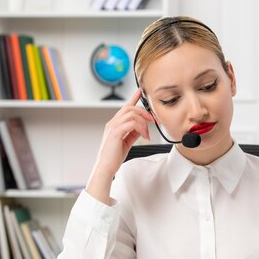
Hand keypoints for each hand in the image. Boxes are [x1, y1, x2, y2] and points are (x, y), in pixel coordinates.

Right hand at [86, 89, 153, 203]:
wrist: (106, 167)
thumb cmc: (114, 156)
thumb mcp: (127, 141)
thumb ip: (134, 132)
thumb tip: (143, 126)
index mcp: (114, 124)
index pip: (125, 107)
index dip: (133, 98)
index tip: (140, 91)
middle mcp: (112, 123)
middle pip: (130, 108)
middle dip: (144, 112)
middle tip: (153, 120)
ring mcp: (112, 127)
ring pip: (131, 114)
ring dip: (144, 122)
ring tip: (148, 132)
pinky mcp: (115, 133)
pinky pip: (131, 123)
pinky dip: (141, 128)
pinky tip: (145, 136)